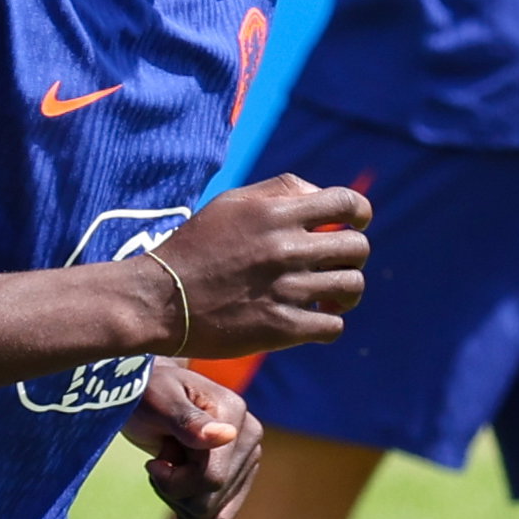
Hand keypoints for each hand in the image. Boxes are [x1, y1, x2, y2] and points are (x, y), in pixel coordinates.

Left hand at [127, 356, 259, 518]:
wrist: (150, 395)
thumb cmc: (147, 392)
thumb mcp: (157, 401)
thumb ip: (187, 419)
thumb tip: (226, 435)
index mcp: (233, 414)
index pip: (212, 478)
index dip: (173, 482)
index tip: (152, 463)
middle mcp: (250, 438)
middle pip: (211, 502)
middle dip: (175, 491)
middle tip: (160, 461)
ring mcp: (248, 459)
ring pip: (215, 515)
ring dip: (181, 500)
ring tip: (171, 468)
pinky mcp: (241, 477)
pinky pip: (219, 518)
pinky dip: (190, 508)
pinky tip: (177, 482)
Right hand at [142, 174, 370, 356]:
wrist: (158, 299)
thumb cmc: (194, 247)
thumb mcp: (231, 203)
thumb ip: (280, 191)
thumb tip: (321, 196)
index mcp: (275, 213)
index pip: (347, 202)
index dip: (360, 213)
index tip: (355, 224)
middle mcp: (284, 248)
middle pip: (356, 248)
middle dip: (352, 256)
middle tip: (335, 266)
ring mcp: (284, 290)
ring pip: (351, 287)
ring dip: (346, 293)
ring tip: (330, 297)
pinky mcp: (279, 328)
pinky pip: (333, 326)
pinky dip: (329, 323)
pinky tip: (314, 320)